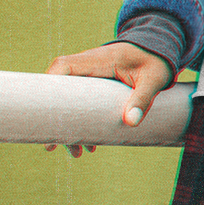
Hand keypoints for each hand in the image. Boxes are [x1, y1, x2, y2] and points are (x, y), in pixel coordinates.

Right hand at [44, 43, 173, 154]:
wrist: (158, 50)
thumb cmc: (155, 61)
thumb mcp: (153, 79)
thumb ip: (143, 98)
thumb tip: (130, 123)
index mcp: (98, 59)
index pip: (63, 66)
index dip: (49, 87)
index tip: (45, 114)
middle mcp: (87, 65)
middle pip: (59, 90)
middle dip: (56, 119)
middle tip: (53, 147)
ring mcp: (88, 75)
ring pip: (67, 100)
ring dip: (69, 126)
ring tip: (76, 153)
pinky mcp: (93, 85)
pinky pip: (79, 102)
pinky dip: (80, 121)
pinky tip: (90, 143)